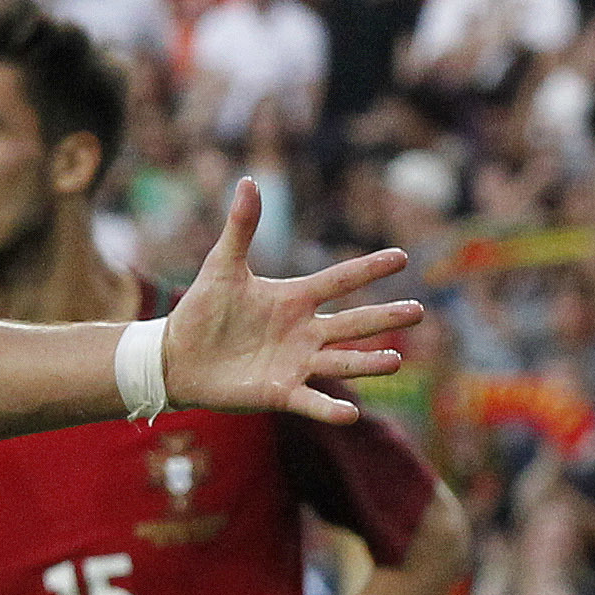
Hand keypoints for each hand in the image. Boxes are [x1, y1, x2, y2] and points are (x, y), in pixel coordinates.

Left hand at [161, 180, 422, 424]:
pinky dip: (330, 409)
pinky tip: (352, 414)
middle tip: (418, 310)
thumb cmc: (202, 310)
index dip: (368, 268)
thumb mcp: (222, 266)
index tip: (401, 256)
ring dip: (368, 363)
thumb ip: (240, 227)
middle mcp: (304, 331)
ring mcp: (296, 363)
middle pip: (353, 323)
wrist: (176, 356)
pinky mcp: (279, 392)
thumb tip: (248, 180)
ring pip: (342, 362)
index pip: (339, 280)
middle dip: (384, 317)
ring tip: (396, 362)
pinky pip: (310, 401)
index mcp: (295, 299)